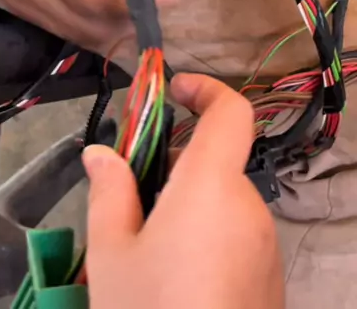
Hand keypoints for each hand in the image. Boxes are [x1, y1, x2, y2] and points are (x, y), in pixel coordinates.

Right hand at [84, 74, 283, 308]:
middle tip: (132, 199)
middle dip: (177, 169)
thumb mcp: (113, 253)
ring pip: (225, 205)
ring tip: (148, 253)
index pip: (231, 112)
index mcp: (212, 186)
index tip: (172, 90)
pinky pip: (238, 239)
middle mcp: (250, 208)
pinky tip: (177, 282)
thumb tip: (101, 152)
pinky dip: (209, 239)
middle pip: (218, 164)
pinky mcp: (271, 282)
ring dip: (191, 208)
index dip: (206, 89)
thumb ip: (110, 191)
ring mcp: (266, 248)